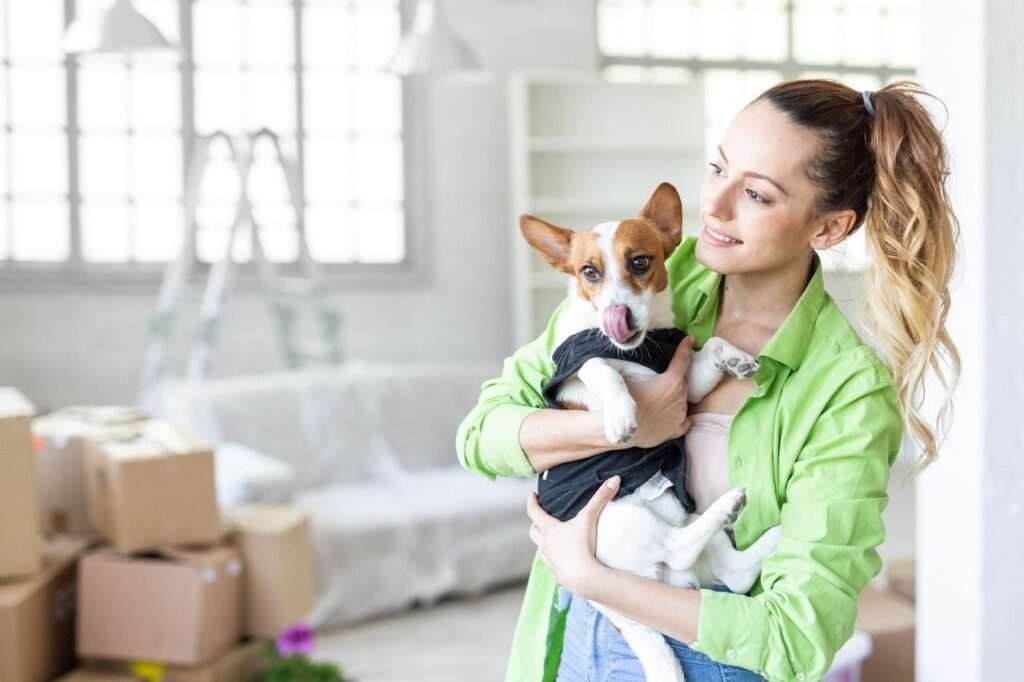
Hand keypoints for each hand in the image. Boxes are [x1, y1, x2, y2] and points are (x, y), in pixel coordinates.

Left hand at [526, 475, 619, 596]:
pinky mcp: (558, 575)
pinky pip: (553, 566)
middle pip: (533, 532)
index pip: (534, 512)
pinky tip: (563, 561)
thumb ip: (601, 498)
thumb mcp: (589, 519)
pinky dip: (555, 561)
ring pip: (541, 550)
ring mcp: (551, 562)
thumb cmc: (583, 546)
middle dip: (535, 524)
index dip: (531, 501)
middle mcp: (546, 546)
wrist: (585, 578)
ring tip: (552, 540)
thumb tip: (614, 478)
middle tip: (540, 518)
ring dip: (544, 544)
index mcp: (549, 530)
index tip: (532, 494)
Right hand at [620, 336, 693, 448]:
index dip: (685, 347)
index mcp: (672, 382)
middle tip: (665, 378)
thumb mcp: (629, 377)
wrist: (622, 431)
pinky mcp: (677, 430)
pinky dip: (679, 416)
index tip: (689, 340)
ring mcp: (681, 415)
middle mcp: (681, 397)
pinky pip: (684, 420)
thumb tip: (644, 359)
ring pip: (683, 400)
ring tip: (661, 399)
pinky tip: (670, 415)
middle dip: (677, 377)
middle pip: (684, 382)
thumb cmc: (625, 402)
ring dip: (676, 397)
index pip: (682, 360)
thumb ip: (642, 367)